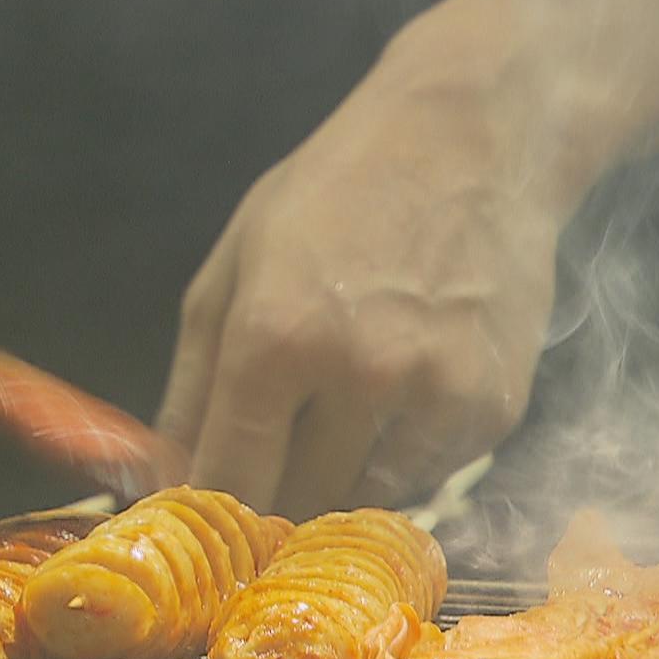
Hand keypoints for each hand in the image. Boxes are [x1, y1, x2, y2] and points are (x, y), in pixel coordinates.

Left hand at [155, 16, 567, 519]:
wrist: (474, 141)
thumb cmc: (336, 193)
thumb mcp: (233, 267)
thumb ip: (190, 385)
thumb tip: (164, 478)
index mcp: (276, 335)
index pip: (230, 477)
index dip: (213, 508)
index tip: (206, 517)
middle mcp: (358, 375)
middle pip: (296, 502)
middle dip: (272, 493)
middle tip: (271, 457)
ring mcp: (435, 396)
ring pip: (364, 500)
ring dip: (339, 475)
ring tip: (342, 401)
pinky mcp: (493, 410)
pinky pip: (427, 475)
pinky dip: (402, 453)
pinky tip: (402, 384)